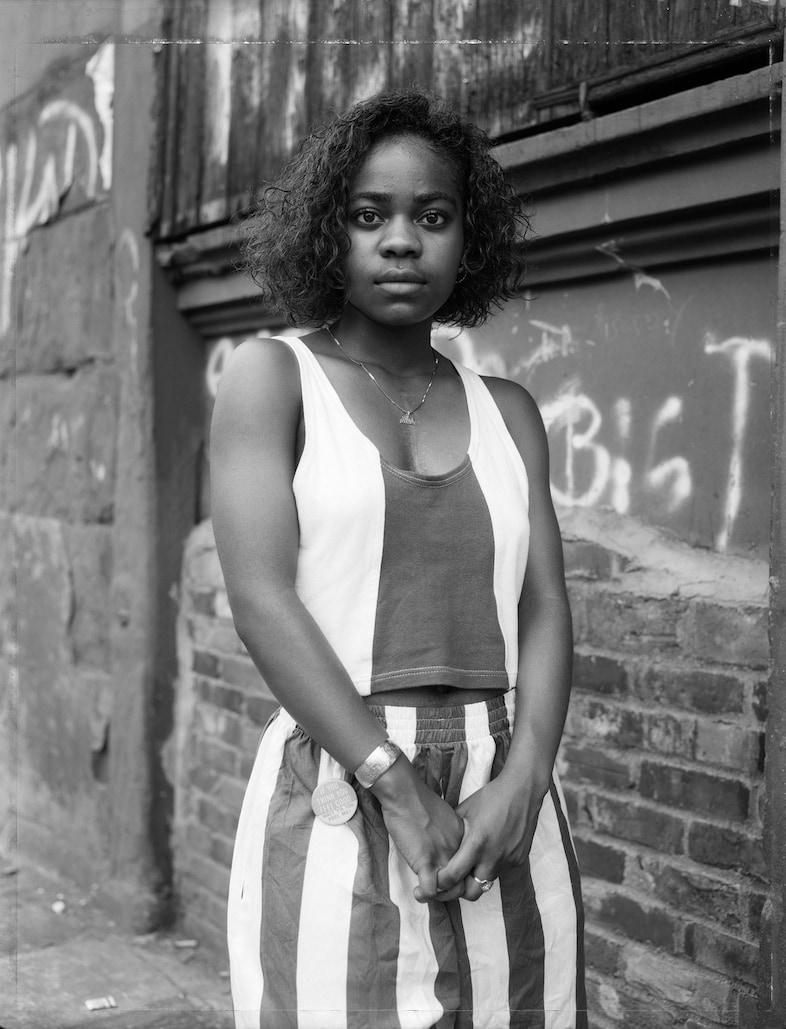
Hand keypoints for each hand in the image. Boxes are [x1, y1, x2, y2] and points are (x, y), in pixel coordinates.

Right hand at [371, 757, 464, 902]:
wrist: (405, 794)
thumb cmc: (419, 802)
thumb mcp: (445, 817)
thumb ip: (449, 834)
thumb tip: (443, 846)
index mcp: (465, 838)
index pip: (471, 866)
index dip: (460, 874)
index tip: (446, 874)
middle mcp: (459, 850)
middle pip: (466, 882)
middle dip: (452, 890)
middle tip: (436, 886)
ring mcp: (444, 857)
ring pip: (452, 892)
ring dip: (440, 896)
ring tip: (427, 891)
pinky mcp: (426, 863)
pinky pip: (431, 891)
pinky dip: (424, 895)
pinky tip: (418, 892)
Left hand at [434, 771, 547, 901]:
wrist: (523, 790)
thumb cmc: (491, 797)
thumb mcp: (465, 811)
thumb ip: (453, 834)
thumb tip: (439, 847)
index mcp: (476, 844)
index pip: (453, 877)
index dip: (440, 883)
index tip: (435, 880)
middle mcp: (493, 857)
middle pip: (471, 893)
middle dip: (459, 890)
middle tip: (452, 881)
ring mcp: (509, 861)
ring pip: (487, 881)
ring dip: (477, 876)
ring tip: (470, 862)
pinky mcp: (519, 860)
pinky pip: (501, 870)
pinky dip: (492, 865)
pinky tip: (490, 849)